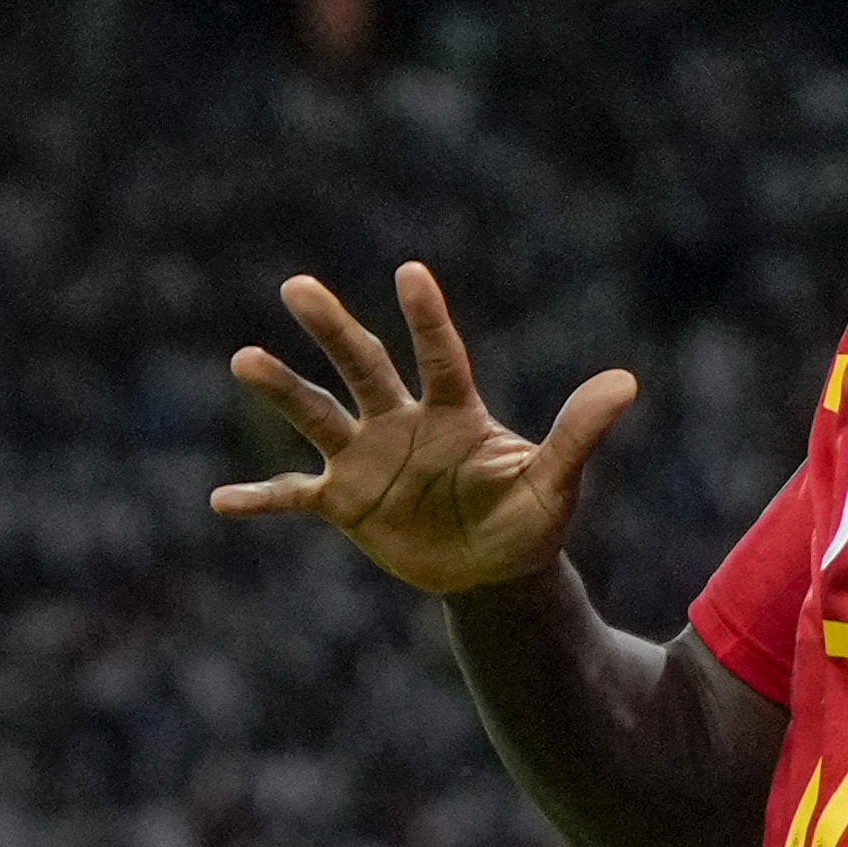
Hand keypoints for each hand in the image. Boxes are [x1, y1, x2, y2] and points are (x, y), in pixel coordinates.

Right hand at [210, 262, 636, 599]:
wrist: (494, 572)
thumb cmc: (530, 520)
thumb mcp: (557, 482)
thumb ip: (578, 432)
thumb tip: (625, 382)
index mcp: (454, 412)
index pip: (439, 356)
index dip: (425, 318)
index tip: (410, 273)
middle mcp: (402, 423)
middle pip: (362, 366)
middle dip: (332, 328)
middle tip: (297, 286)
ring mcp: (367, 459)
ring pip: (318, 415)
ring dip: (282, 389)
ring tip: (243, 358)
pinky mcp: (345, 503)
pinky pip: (295, 495)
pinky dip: (261, 498)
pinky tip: (222, 500)